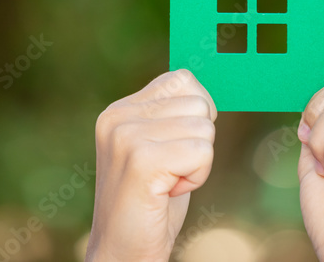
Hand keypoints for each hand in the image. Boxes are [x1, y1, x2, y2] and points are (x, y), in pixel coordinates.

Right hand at [87, 70, 216, 261]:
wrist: (122, 253)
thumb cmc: (150, 203)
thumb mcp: (158, 147)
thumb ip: (172, 115)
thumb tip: (206, 90)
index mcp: (119, 110)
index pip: (182, 79)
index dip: (196, 114)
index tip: (174, 148)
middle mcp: (117, 117)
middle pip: (199, 103)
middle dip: (198, 142)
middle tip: (169, 172)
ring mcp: (126, 137)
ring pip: (204, 128)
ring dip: (198, 162)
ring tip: (167, 182)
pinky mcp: (142, 161)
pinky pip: (203, 152)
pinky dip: (197, 177)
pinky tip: (168, 192)